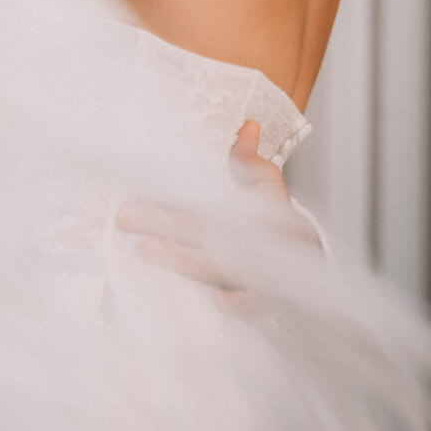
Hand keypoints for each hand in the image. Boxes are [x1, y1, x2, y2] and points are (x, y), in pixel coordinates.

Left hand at [115, 120, 317, 313]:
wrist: (306, 252)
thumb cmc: (274, 212)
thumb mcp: (264, 179)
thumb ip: (248, 157)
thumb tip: (247, 125)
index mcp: (243, 208)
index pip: (201, 199)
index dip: (170, 197)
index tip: (140, 191)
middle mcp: (245, 238)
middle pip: (200, 230)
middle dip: (161, 224)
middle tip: (125, 217)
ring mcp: (253, 269)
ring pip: (216, 266)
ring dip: (181, 261)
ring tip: (146, 252)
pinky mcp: (263, 296)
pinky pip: (253, 302)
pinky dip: (239, 304)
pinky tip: (217, 304)